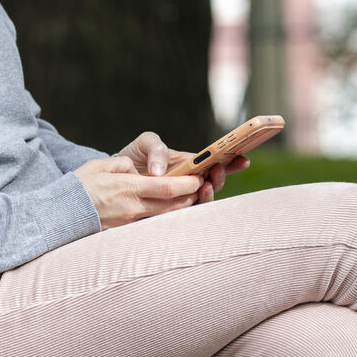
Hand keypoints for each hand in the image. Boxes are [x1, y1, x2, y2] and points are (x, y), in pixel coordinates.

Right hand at [73, 154, 202, 227]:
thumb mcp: (100, 166)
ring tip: (188, 200)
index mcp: (128, 188)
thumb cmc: (77, 187)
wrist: (59, 215)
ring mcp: (129, 223)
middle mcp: (132, 208)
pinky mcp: (124, 232)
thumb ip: (122, 165)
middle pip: (171, 205)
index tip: (198, 178)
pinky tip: (168, 211)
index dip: (186, 184)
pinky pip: (149, 224)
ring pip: (163, 217)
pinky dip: (162, 217)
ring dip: (179, 208)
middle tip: (200, 189)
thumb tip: (136, 170)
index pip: (167, 188)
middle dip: (189, 197)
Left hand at [119, 131, 250, 204]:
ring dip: (209, 193)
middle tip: (216, 172)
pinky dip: (191, 208)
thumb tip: (161, 171)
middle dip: (220, 177)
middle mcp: (189, 181)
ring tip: (204, 186)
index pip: (214, 162)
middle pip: (214, 182)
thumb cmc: (134, 156)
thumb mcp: (145, 143)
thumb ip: (156, 150)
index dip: (231, 161)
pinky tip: (190, 202)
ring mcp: (180, 197)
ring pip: (202, 199)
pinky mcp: (167, 211)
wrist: (114, 176)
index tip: (243, 159)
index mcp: (189, 163)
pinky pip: (184, 213)